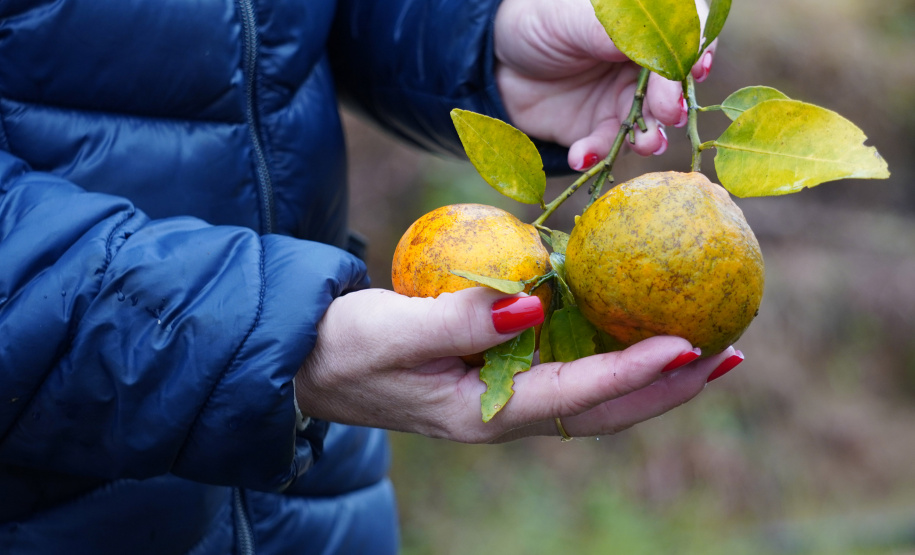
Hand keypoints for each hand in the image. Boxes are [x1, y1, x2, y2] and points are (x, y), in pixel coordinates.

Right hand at [295, 287, 741, 442]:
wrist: (309, 361)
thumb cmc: (342, 347)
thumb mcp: (394, 331)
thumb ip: (461, 320)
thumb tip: (534, 303)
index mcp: (484, 413)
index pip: (576, 396)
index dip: (634, 373)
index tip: (688, 346)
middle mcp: (504, 412)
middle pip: (604, 409)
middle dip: (667, 388)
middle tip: (727, 355)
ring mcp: (503, 395)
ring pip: (593, 392)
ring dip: (650, 374)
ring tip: (705, 347)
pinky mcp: (496, 372)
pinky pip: (568, 367)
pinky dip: (610, 351)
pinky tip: (630, 324)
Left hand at [494, 0, 715, 170]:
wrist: (496, 62)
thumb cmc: (539, 23)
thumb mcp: (577, 17)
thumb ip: (619, 31)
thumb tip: (663, 51)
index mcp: (645, 31)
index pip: (689, 38)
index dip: (698, 54)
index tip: (697, 71)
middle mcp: (642, 68)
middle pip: (674, 89)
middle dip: (673, 104)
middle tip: (668, 114)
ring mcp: (623, 102)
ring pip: (649, 125)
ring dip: (647, 138)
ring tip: (642, 144)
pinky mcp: (598, 132)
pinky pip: (607, 148)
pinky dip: (596, 154)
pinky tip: (579, 154)